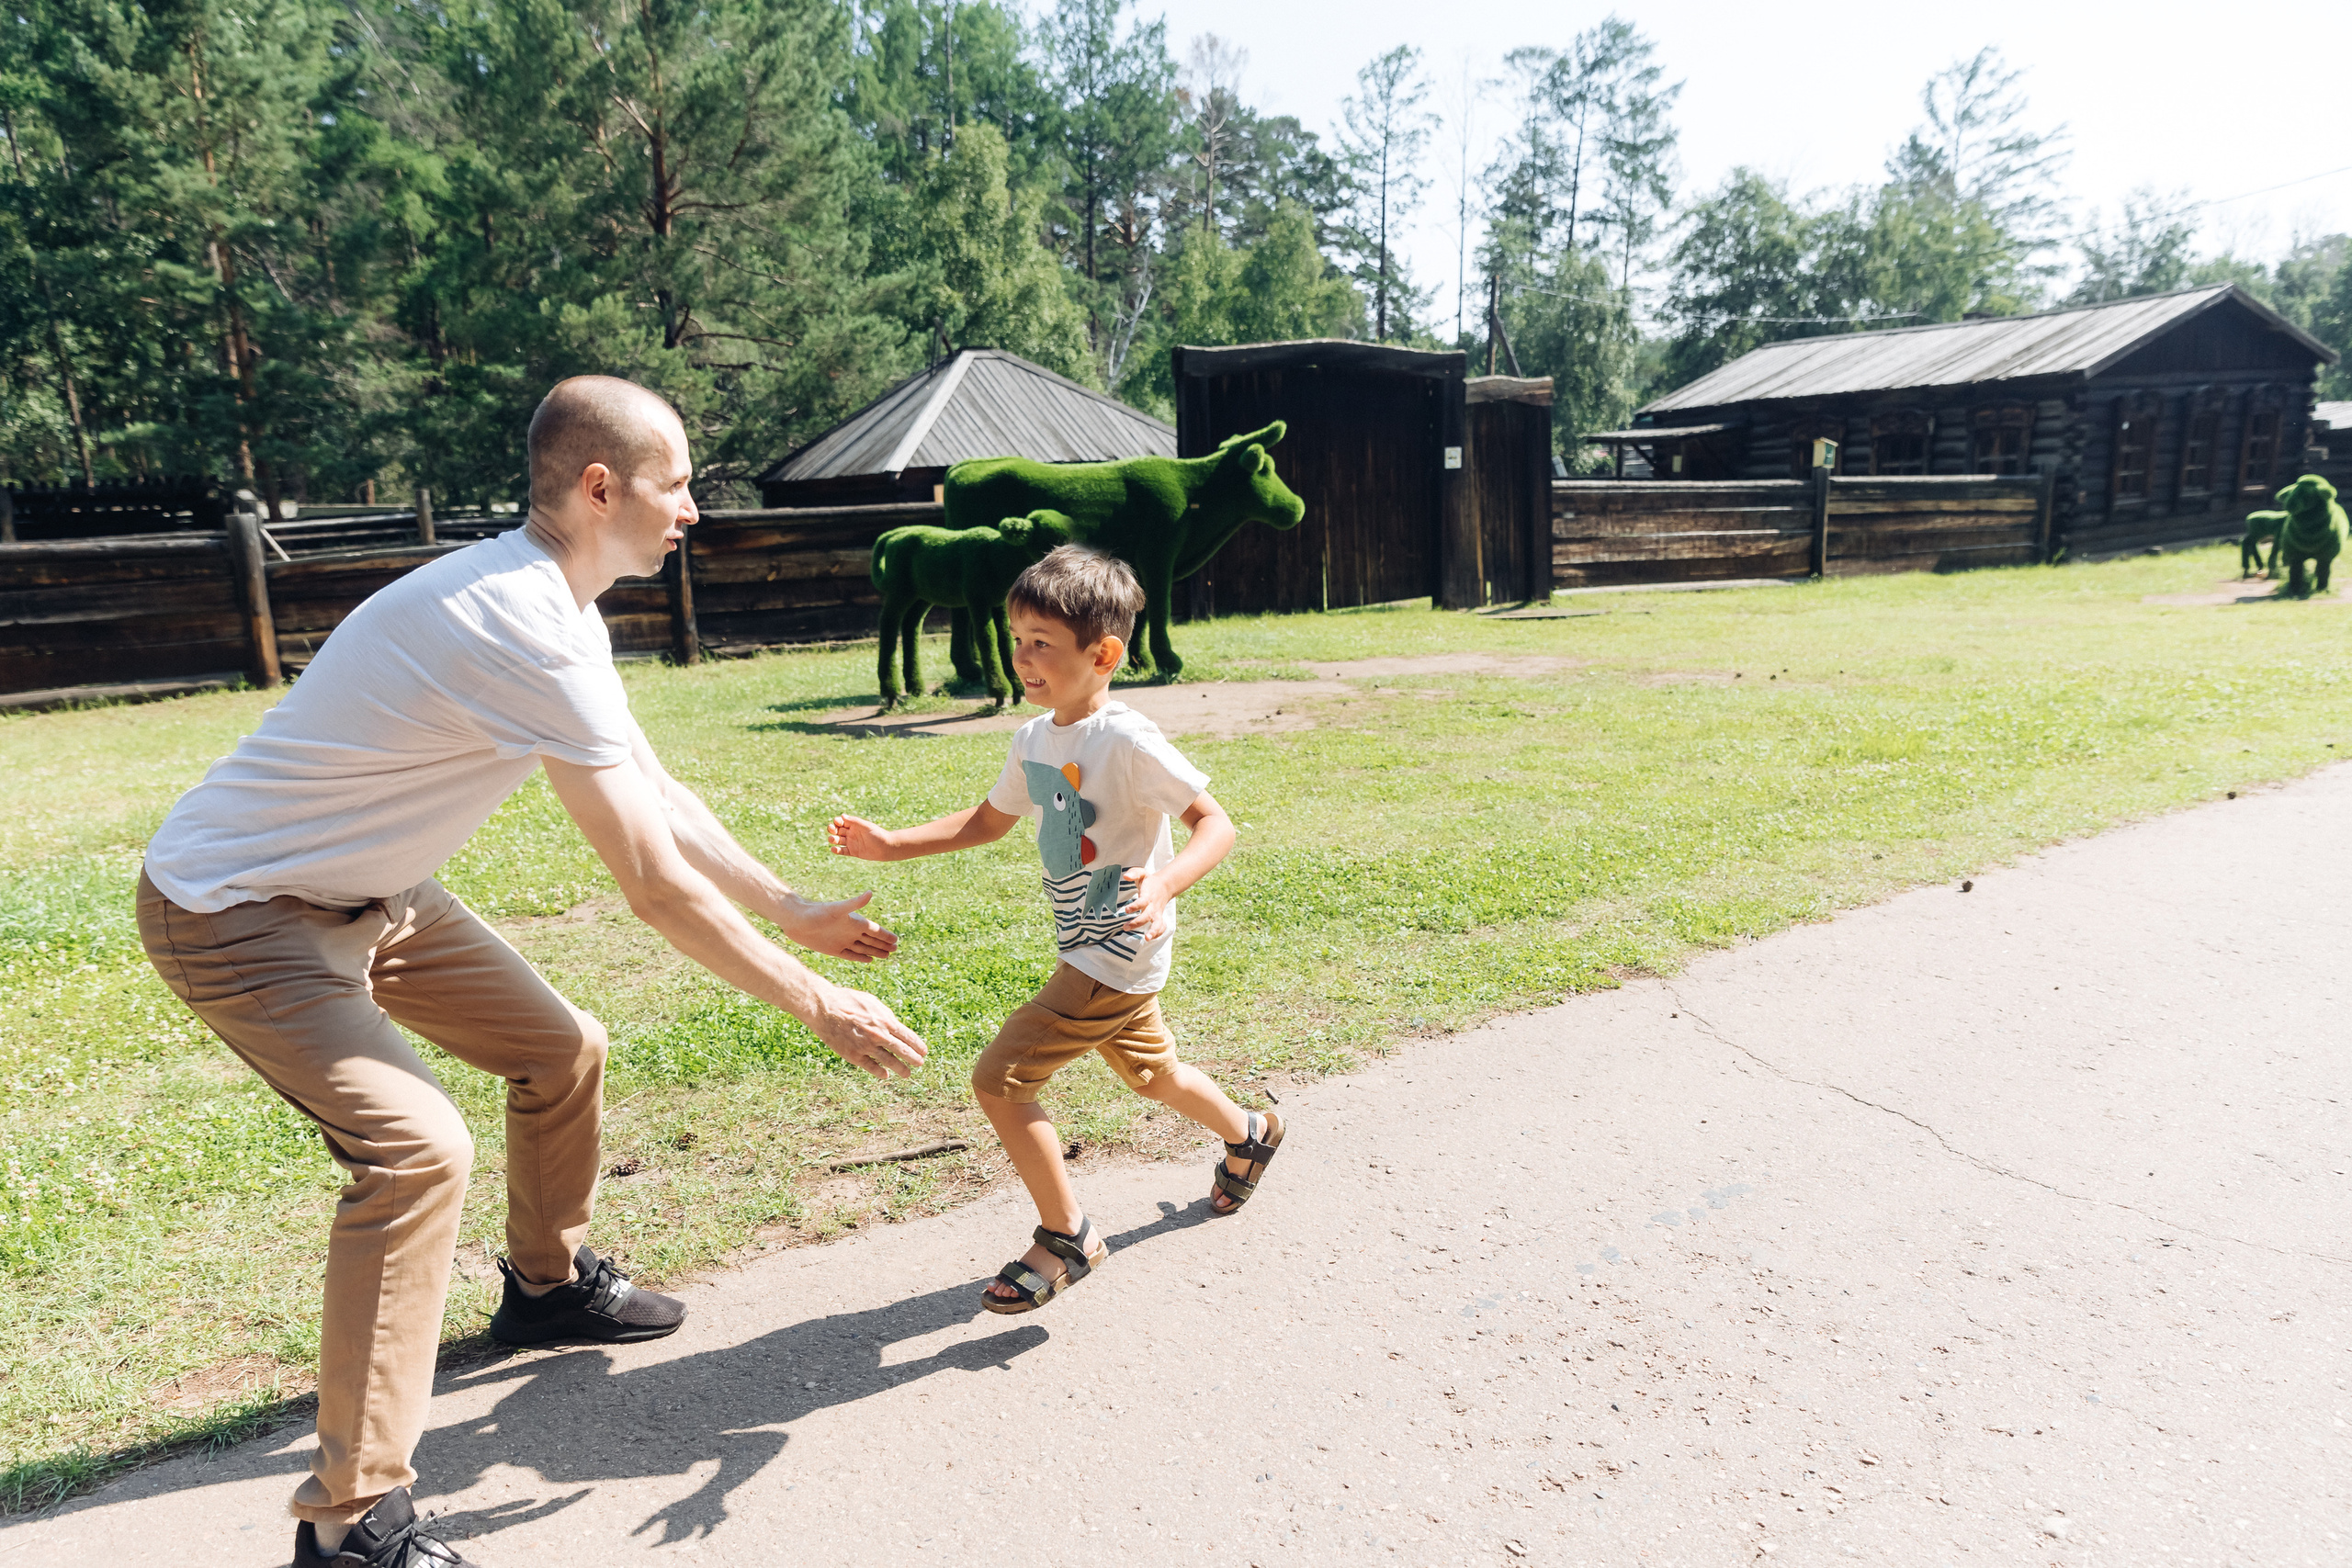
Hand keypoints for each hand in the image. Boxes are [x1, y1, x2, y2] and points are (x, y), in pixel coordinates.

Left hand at [775, 889, 897, 962]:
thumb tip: (870, 893)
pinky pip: (851, 955)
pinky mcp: (833, 949)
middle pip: (871, 940)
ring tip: (886, 955)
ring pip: (863, 948)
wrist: (796, 920)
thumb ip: (855, 903)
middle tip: (895, 949)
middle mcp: (850, 931)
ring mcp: (842, 941)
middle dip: (883, 945)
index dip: (885, 935)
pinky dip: (860, 958)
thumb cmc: (816, 912)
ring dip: (875, 952)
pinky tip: (868, 960)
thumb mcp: (838, 909)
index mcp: (854, 922)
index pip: (875, 930)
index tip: (896, 940)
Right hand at [809, 984, 927, 1078]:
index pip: (908, 1036)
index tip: (924, 1051)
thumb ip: (886, 1015)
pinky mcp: (853, 1055)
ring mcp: (866, 1047)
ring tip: (907, 1073)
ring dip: (900, 1068)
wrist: (824, 1008)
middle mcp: (879, 1035)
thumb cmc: (848, 1002)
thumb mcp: (872, 1002)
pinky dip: (879, 1072)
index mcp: (885, 1021)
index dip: (918, 1045)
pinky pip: (870, 1067)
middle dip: (913, 1059)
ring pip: (889, 1061)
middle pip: (902, 1050)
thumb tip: (896, 1025)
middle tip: (920, 1064)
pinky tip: (885, 1075)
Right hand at [826, 814, 895, 860]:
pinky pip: (842, 851)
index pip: (841, 822)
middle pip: (837, 830)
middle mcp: (851, 833)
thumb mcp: (866, 826)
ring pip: (838, 840)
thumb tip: (842, 816)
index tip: (837, 822)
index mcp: (854, 825)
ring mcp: (851, 843)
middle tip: (831, 829)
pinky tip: (834, 849)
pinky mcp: (853, 852)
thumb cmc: (878, 834)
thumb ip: (854, 821)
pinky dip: (836, 850)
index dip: (837, 821)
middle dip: (832, 829)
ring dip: (832, 839)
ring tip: (832, 839)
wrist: (886, 848)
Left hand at [1119, 866, 1174, 938]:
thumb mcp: (1142, 873)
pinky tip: (1149, 938)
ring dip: (1153, 932)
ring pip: (1157, 924)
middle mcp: (1153, 906)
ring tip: (1146, 939)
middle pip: (1147, 916)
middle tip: (1125, 927)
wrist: (1165, 885)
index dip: (1135, 906)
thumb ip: (1134, 873)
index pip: (1142, 902)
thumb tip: (1125, 876)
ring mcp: (1157, 913)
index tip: (1127, 910)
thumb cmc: (1150, 881)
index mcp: (1148, 896)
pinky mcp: (1159, 917)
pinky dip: (1158, 934)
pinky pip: (1161, 927)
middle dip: (1137, 923)